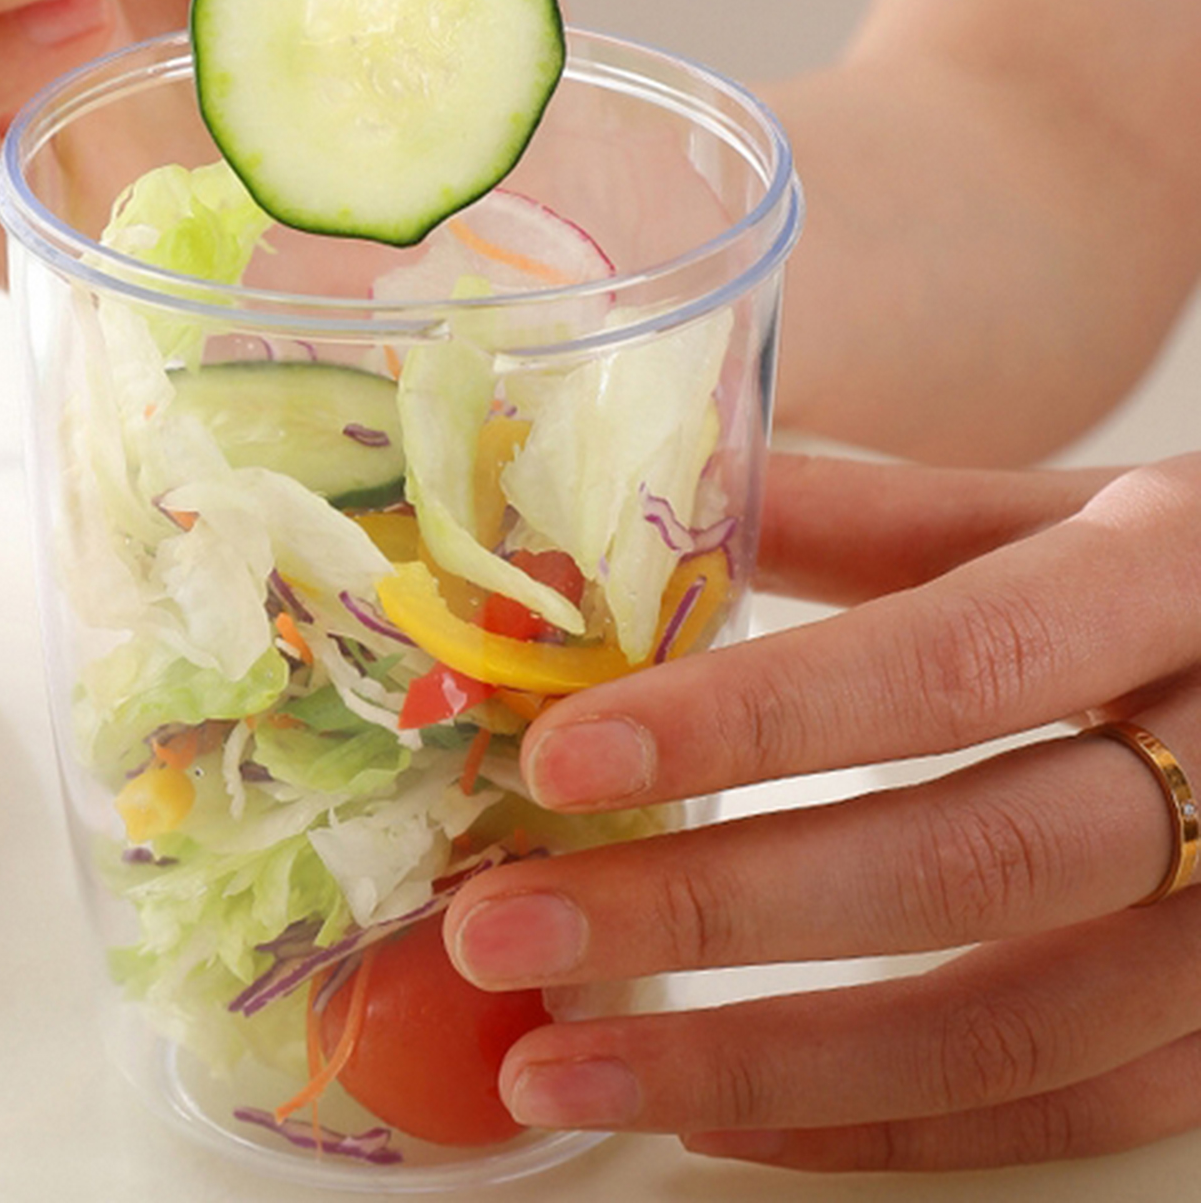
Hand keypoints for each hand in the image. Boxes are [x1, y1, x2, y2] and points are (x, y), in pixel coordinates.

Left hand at [443, 451, 1200, 1169]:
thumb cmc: (1196, 572)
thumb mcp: (1064, 511)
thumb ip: (873, 516)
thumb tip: (660, 525)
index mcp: (1170, 580)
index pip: (952, 661)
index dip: (754, 718)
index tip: (564, 758)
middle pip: (966, 859)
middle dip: (711, 906)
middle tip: (502, 930)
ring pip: (1008, 1030)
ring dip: (759, 1062)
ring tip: (559, 1066)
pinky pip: (1062, 1108)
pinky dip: (879, 1124)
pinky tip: (717, 1110)